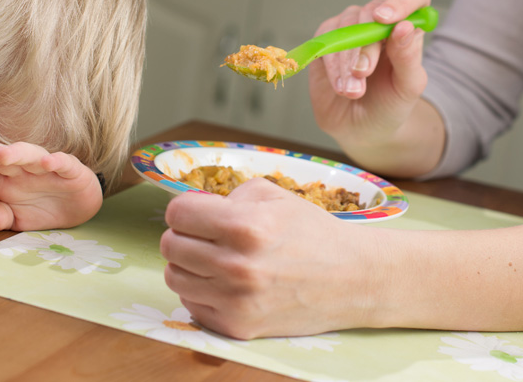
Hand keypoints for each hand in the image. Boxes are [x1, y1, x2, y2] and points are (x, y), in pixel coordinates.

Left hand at [0, 141, 102, 230]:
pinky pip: (63, 162)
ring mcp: (44, 167)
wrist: (79, 207)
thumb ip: (0, 218)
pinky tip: (48, 163)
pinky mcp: (70, 169)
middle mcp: (21, 170)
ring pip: (28, 154)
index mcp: (4, 181)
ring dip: (15, 153)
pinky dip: (56, 161)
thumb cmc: (43, 209)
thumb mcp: (18, 221)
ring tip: (2, 156)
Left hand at [160, 179, 378, 338]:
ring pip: (174, 276)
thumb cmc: (311, 233)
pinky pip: (191, 304)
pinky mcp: (237, 326)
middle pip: (170, 245)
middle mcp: (237, 266)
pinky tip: (225, 282)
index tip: (197, 212)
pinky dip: (201, 291)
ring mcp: (235, 301)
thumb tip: (193, 208)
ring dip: (188, 264)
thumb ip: (227, 196)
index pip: (177, 214)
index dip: (185, 209)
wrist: (352, 279)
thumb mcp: (272, 195)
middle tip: (206, 235)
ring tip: (214, 258)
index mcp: (245, 226)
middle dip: (184, 235)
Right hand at [309, 0, 432, 154]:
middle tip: (363, 74)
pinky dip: (332, 66)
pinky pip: (325, 41)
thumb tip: (404, 27)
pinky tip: (340, 86)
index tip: (386, 19)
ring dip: (346, 62)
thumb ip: (409, 57)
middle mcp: (378, 21)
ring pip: (345, 26)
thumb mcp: (408, 87)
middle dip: (366, 46)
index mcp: (407, 26)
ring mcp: (350, 28)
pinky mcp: (326, 41)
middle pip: (371, 12)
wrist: (362, 128)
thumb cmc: (390, 105)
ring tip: (353, 91)